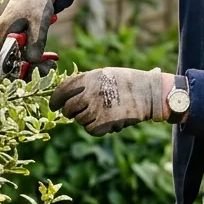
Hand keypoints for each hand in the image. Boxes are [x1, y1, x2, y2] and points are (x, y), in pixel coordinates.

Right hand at [0, 0, 56, 77]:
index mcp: (4, 33)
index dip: (16, 72)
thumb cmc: (37, 2)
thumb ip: (36, 42)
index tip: (36, 71)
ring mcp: (6, 37)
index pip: (2, 62)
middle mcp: (2, 37)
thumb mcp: (40, 21)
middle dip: (31, 68)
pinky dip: (34, 56)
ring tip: (52, 60)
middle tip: (51, 66)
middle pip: (10, 63)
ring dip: (35, 63)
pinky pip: (21, 52)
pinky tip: (48, 57)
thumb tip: (31, 62)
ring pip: (17, 59)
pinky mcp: (14, 37)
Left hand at [49, 67, 165, 135]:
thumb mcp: (105, 74)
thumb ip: (86, 82)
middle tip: (76, 113)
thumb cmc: (128, 82)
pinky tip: (106, 121)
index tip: (54, 106)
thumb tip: (66, 94)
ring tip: (100, 113)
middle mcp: (90, 93)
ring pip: (79, 120)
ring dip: (86, 119)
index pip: (63, 90)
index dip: (55, 100)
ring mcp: (97, 109)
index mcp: (89, 78)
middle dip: (70, 112)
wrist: (149, 93)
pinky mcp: (104, 123)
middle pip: (69, 108)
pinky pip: (90, 129)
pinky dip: (95, 128)